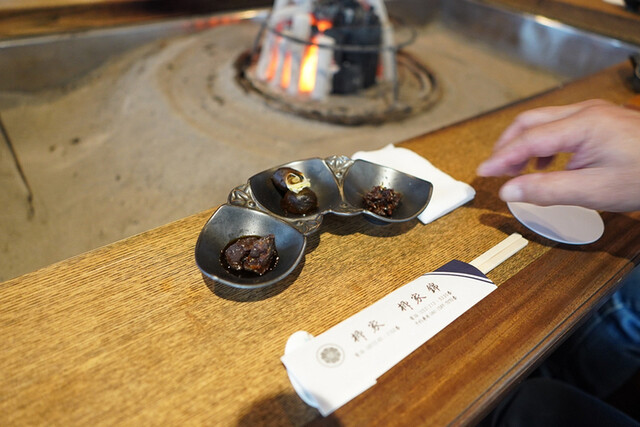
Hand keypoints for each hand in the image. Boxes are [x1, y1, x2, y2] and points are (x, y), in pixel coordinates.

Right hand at [476, 99, 639, 211]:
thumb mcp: (593, 191)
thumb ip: (546, 190)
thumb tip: (508, 191)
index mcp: (582, 125)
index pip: (527, 140)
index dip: (501, 158)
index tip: (483, 172)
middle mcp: (585, 112)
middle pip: (530, 122)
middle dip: (508, 147)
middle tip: (496, 171)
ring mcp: (593, 113)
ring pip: (543, 122)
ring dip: (524, 145)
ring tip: (516, 172)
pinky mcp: (600, 120)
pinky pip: (559, 126)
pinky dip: (543, 145)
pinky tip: (545, 166)